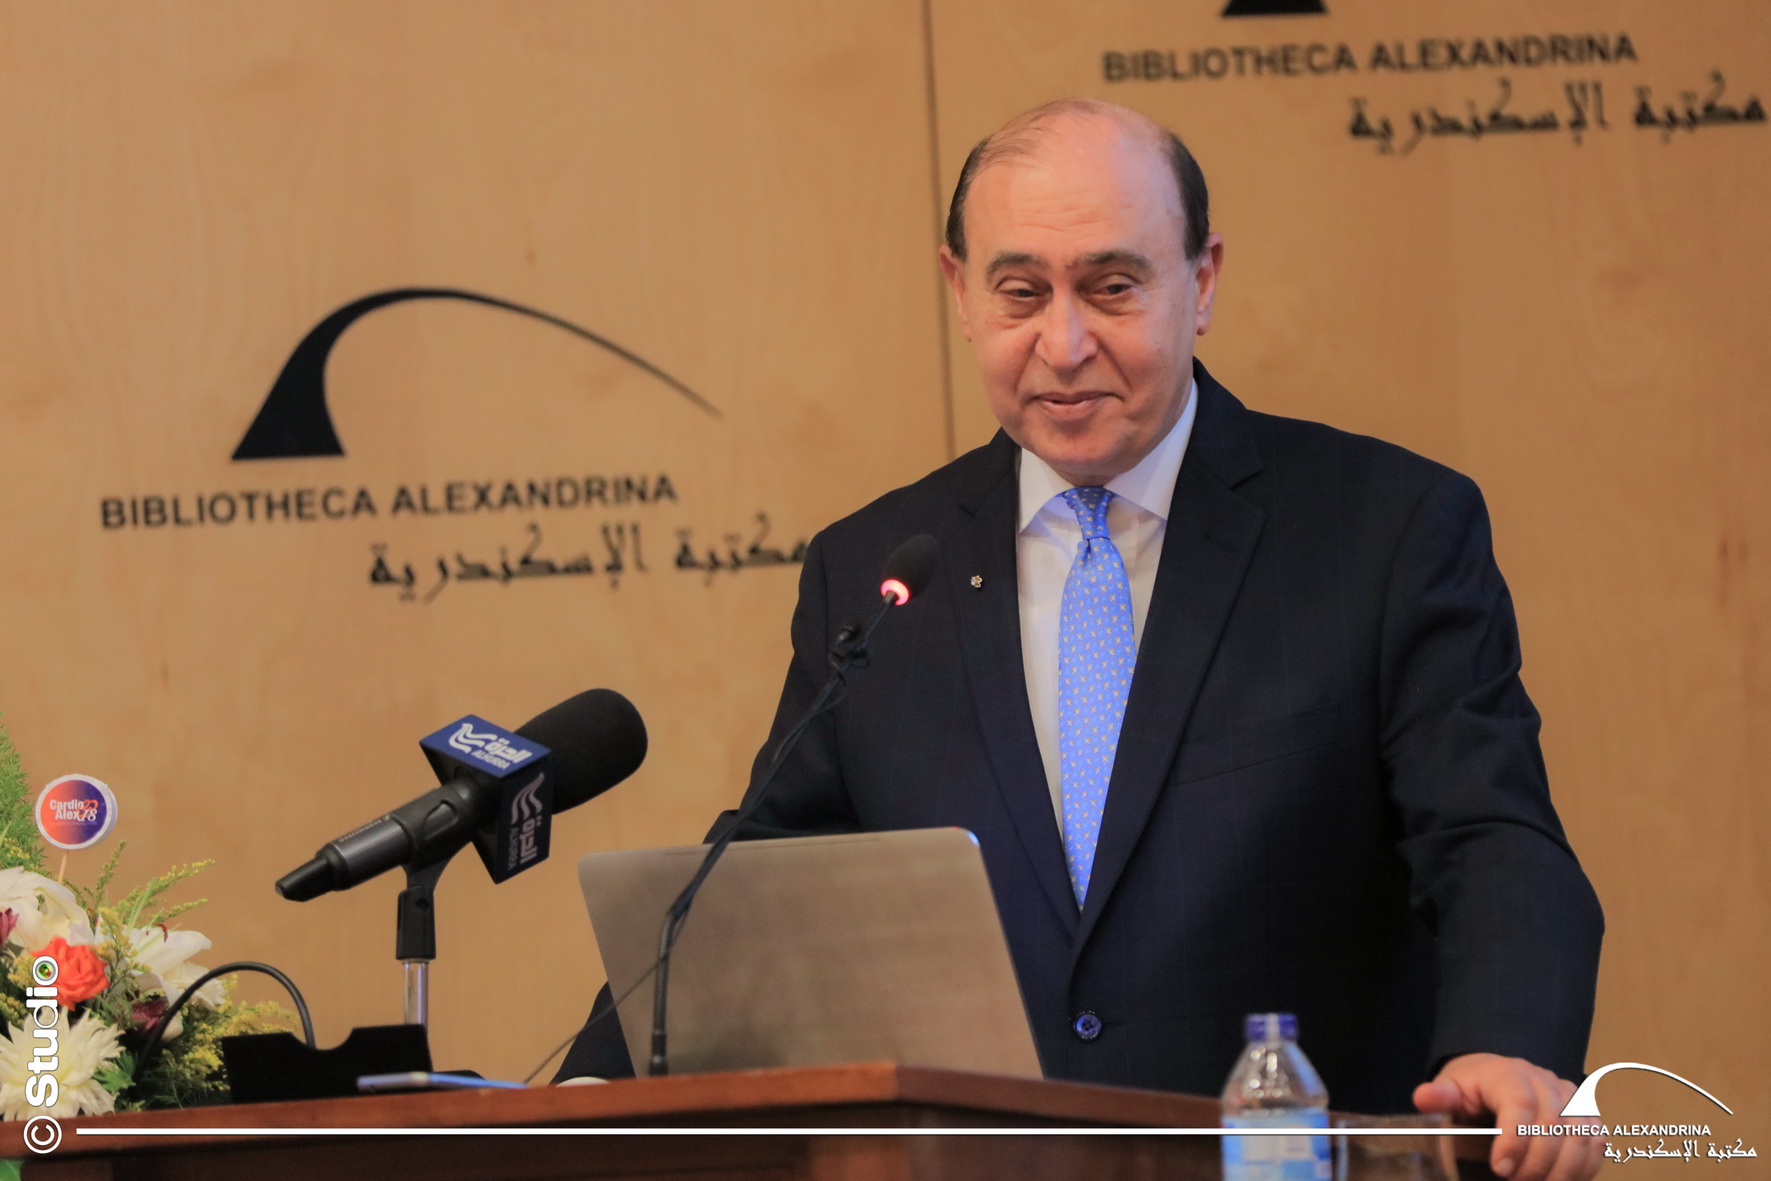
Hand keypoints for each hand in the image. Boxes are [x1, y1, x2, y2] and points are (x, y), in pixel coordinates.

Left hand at [1413, 1053, 1603, 1180]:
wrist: (1495, 1077)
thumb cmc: (1471, 1089)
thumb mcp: (1450, 1090)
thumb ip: (1440, 1097)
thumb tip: (1423, 1098)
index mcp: (1508, 1073)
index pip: (1521, 1103)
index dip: (1515, 1140)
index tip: (1500, 1169)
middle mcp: (1544, 1080)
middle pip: (1554, 1123)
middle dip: (1536, 1162)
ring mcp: (1569, 1095)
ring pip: (1581, 1134)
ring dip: (1563, 1170)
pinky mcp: (1585, 1112)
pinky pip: (1597, 1141)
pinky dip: (1584, 1167)